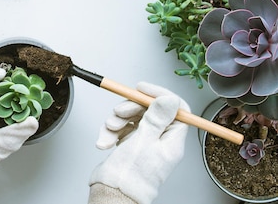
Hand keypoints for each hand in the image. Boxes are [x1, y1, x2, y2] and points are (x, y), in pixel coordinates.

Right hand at [89, 82, 188, 203]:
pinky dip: (111, 131)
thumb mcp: (144, 141)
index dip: (159, 95)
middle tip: (120, 111)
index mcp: (172, 141)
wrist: (113, 192)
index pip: (176, 109)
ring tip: (110, 129)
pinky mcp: (130, 144)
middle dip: (131, 108)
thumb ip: (157, 118)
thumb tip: (170, 99)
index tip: (142, 89)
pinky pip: (122, 128)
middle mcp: (160, 141)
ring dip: (118, 120)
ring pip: (134, 118)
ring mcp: (145, 142)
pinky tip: (106, 140)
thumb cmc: (131, 175)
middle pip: (150, 110)